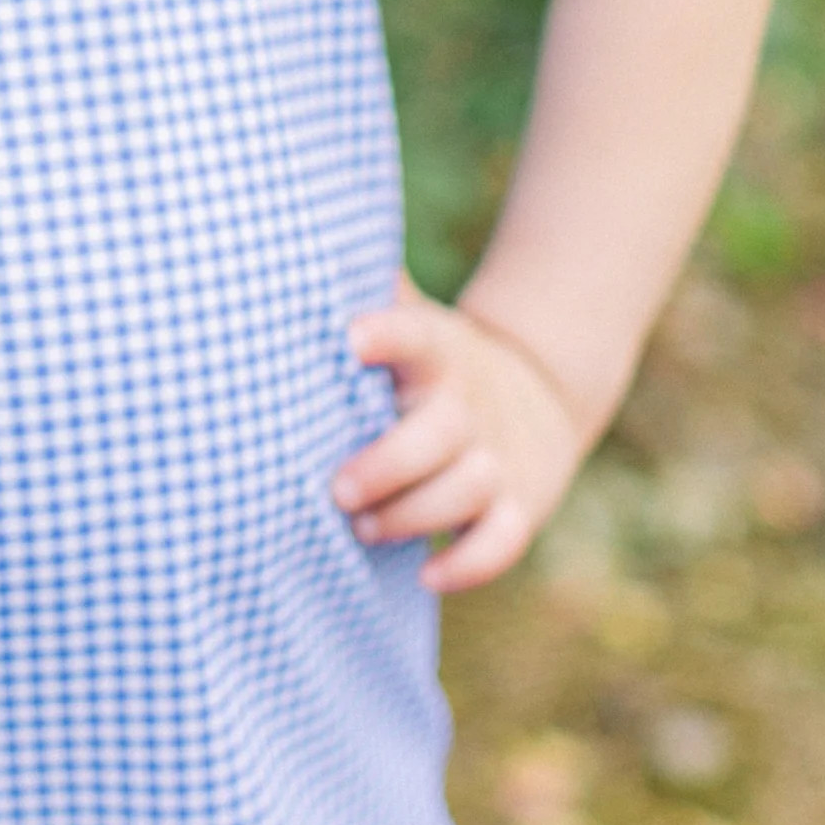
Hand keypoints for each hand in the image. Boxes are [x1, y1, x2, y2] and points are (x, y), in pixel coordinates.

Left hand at [334, 287, 584, 593]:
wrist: (536, 392)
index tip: (350, 337)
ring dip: (413, 517)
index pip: (414, 336)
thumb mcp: (413, 322)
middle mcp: (468, 405)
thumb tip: (288, 250)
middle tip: (337, 490)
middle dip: (388, 465)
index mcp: (437, 354)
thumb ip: (369, 299)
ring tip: (364, 528)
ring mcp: (496, 457)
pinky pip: (503, 542)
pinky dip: (469, 565)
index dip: (386, 335)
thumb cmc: (434, 364)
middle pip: (441, 432)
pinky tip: (426, 575)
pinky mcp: (518, 505)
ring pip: (467, 489)